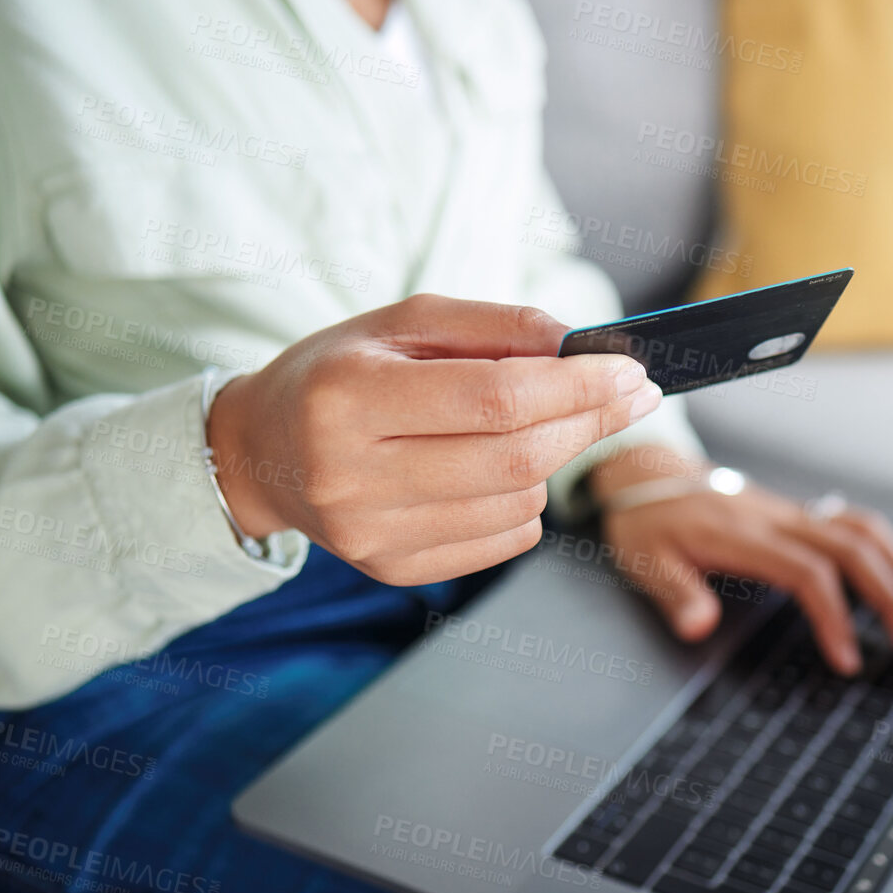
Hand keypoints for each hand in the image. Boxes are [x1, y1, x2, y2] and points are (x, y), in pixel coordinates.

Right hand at [207, 294, 661, 583]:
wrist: (262, 450)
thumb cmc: (339, 372)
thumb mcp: (401, 322)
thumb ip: (493, 325)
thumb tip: (581, 348)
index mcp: (347, 397)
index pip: (494, 399)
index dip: (577, 387)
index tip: (630, 370)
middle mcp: (351, 475)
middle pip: (515, 459)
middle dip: (589, 422)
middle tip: (631, 395)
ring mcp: (370, 534)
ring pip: (517, 501)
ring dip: (553, 459)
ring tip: (532, 425)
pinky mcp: (390, 569)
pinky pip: (502, 541)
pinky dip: (525, 500)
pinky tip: (497, 470)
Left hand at [593, 449, 892, 675]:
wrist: (648, 474)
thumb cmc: (647, 522)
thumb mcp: (645, 561)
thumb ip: (675, 594)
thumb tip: (698, 627)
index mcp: (745, 536)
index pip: (808, 573)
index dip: (835, 617)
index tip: (848, 660)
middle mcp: (778, 519)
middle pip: (853, 550)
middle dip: (892, 597)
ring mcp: (791, 513)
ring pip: (862, 531)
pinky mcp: (796, 515)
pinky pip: (853, 524)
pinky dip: (886, 550)